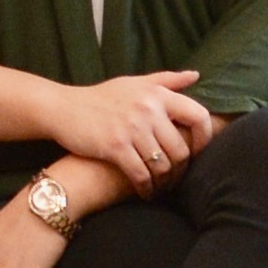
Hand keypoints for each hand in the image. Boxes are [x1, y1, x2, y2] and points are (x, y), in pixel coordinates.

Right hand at [41, 71, 209, 191]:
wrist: (64, 108)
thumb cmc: (101, 97)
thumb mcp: (134, 82)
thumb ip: (166, 80)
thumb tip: (196, 75)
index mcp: (157, 94)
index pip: (198, 116)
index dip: (204, 139)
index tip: (197, 152)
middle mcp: (148, 109)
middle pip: (181, 149)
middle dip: (181, 170)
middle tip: (175, 178)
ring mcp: (132, 128)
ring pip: (163, 165)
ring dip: (164, 182)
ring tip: (160, 188)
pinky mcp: (115, 146)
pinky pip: (142, 174)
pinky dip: (147, 188)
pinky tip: (145, 193)